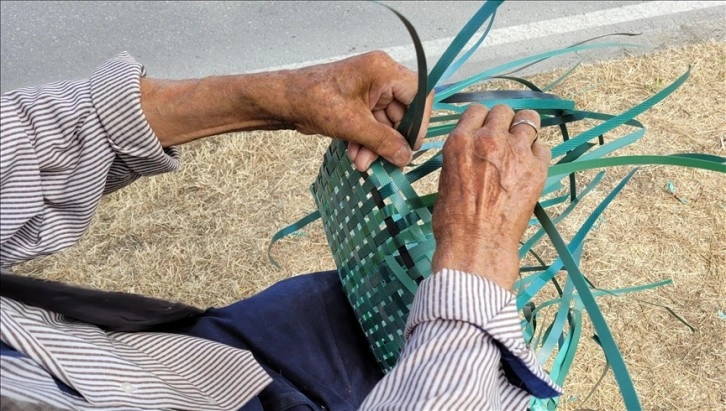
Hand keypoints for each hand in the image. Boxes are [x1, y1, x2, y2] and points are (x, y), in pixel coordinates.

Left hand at [285, 51, 432, 170]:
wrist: (285, 101)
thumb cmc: (314, 101)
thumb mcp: (353, 125)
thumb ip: (383, 141)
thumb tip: (406, 157)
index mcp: (383, 70)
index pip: (419, 95)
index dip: (419, 123)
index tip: (410, 146)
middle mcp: (381, 76)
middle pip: (404, 112)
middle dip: (391, 140)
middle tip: (384, 162)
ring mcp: (371, 90)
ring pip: (388, 123)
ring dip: (377, 145)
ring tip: (361, 162)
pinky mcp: (361, 103)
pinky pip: (374, 125)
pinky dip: (367, 141)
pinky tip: (356, 154)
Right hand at [431, 104, 549, 289]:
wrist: (477, 244)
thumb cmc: (454, 220)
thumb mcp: (446, 178)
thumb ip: (461, 156)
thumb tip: (472, 150)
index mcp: (460, 141)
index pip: (476, 110)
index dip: (481, 120)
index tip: (484, 129)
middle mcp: (488, 139)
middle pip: (503, 111)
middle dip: (503, 122)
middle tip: (503, 139)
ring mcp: (515, 152)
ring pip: (529, 120)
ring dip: (524, 130)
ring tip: (521, 145)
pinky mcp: (537, 168)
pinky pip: (543, 146)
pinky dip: (537, 153)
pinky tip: (529, 167)